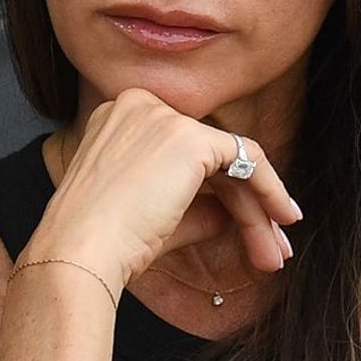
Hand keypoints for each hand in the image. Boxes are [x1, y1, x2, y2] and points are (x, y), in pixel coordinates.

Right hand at [20, 88, 302, 290]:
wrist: (79, 254)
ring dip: (258, 212)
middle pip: (210, 160)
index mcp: (118, 119)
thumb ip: (196, 207)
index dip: (220, 192)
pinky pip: (247, 158)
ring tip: (274, 254)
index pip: (185, 154)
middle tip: (270, 248)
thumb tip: (232, 215)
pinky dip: (269, 190)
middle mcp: (139, 106)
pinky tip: (280, 220)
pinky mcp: (189, 137)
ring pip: (231, 163)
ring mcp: (164, 117)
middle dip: (245, 207)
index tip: (242, 225)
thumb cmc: (102, 244)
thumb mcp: (153, 217)